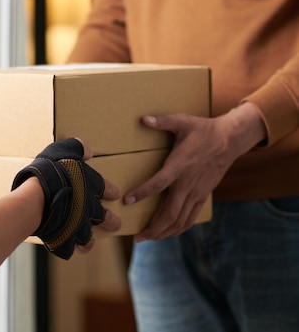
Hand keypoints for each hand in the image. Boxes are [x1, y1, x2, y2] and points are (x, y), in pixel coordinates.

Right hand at [12, 138, 120, 259]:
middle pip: (105, 217)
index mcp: (91, 185)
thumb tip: (88, 150)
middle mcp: (89, 208)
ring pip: (89, 236)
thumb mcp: (65, 149)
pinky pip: (71, 248)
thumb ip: (77, 147)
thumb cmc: (51, 170)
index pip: (106, 188)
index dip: (110, 191)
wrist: (39, 197)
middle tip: (116, 224)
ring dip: (91, 239)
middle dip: (111, 221)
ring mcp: (78, 225)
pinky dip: (70, 249)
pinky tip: (70, 248)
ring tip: (91, 242)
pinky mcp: (65, 239)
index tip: (115, 194)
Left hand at [126, 103, 265, 241]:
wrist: (230, 140)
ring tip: (148, 238)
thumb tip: (143, 119)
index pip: (159, 183)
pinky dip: (179, 227)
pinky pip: (191, 217)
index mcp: (180, 166)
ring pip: (181, 220)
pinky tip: (168, 232)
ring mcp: (197, 192)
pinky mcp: (203, 195)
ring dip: (165, 232)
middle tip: (137, 237)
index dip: (143, 192)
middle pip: (170, 213)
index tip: (127, 201)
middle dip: (154, 228)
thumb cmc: (203, 130)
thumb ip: (162, 121)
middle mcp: (188, 183)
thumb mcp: (182, 122)